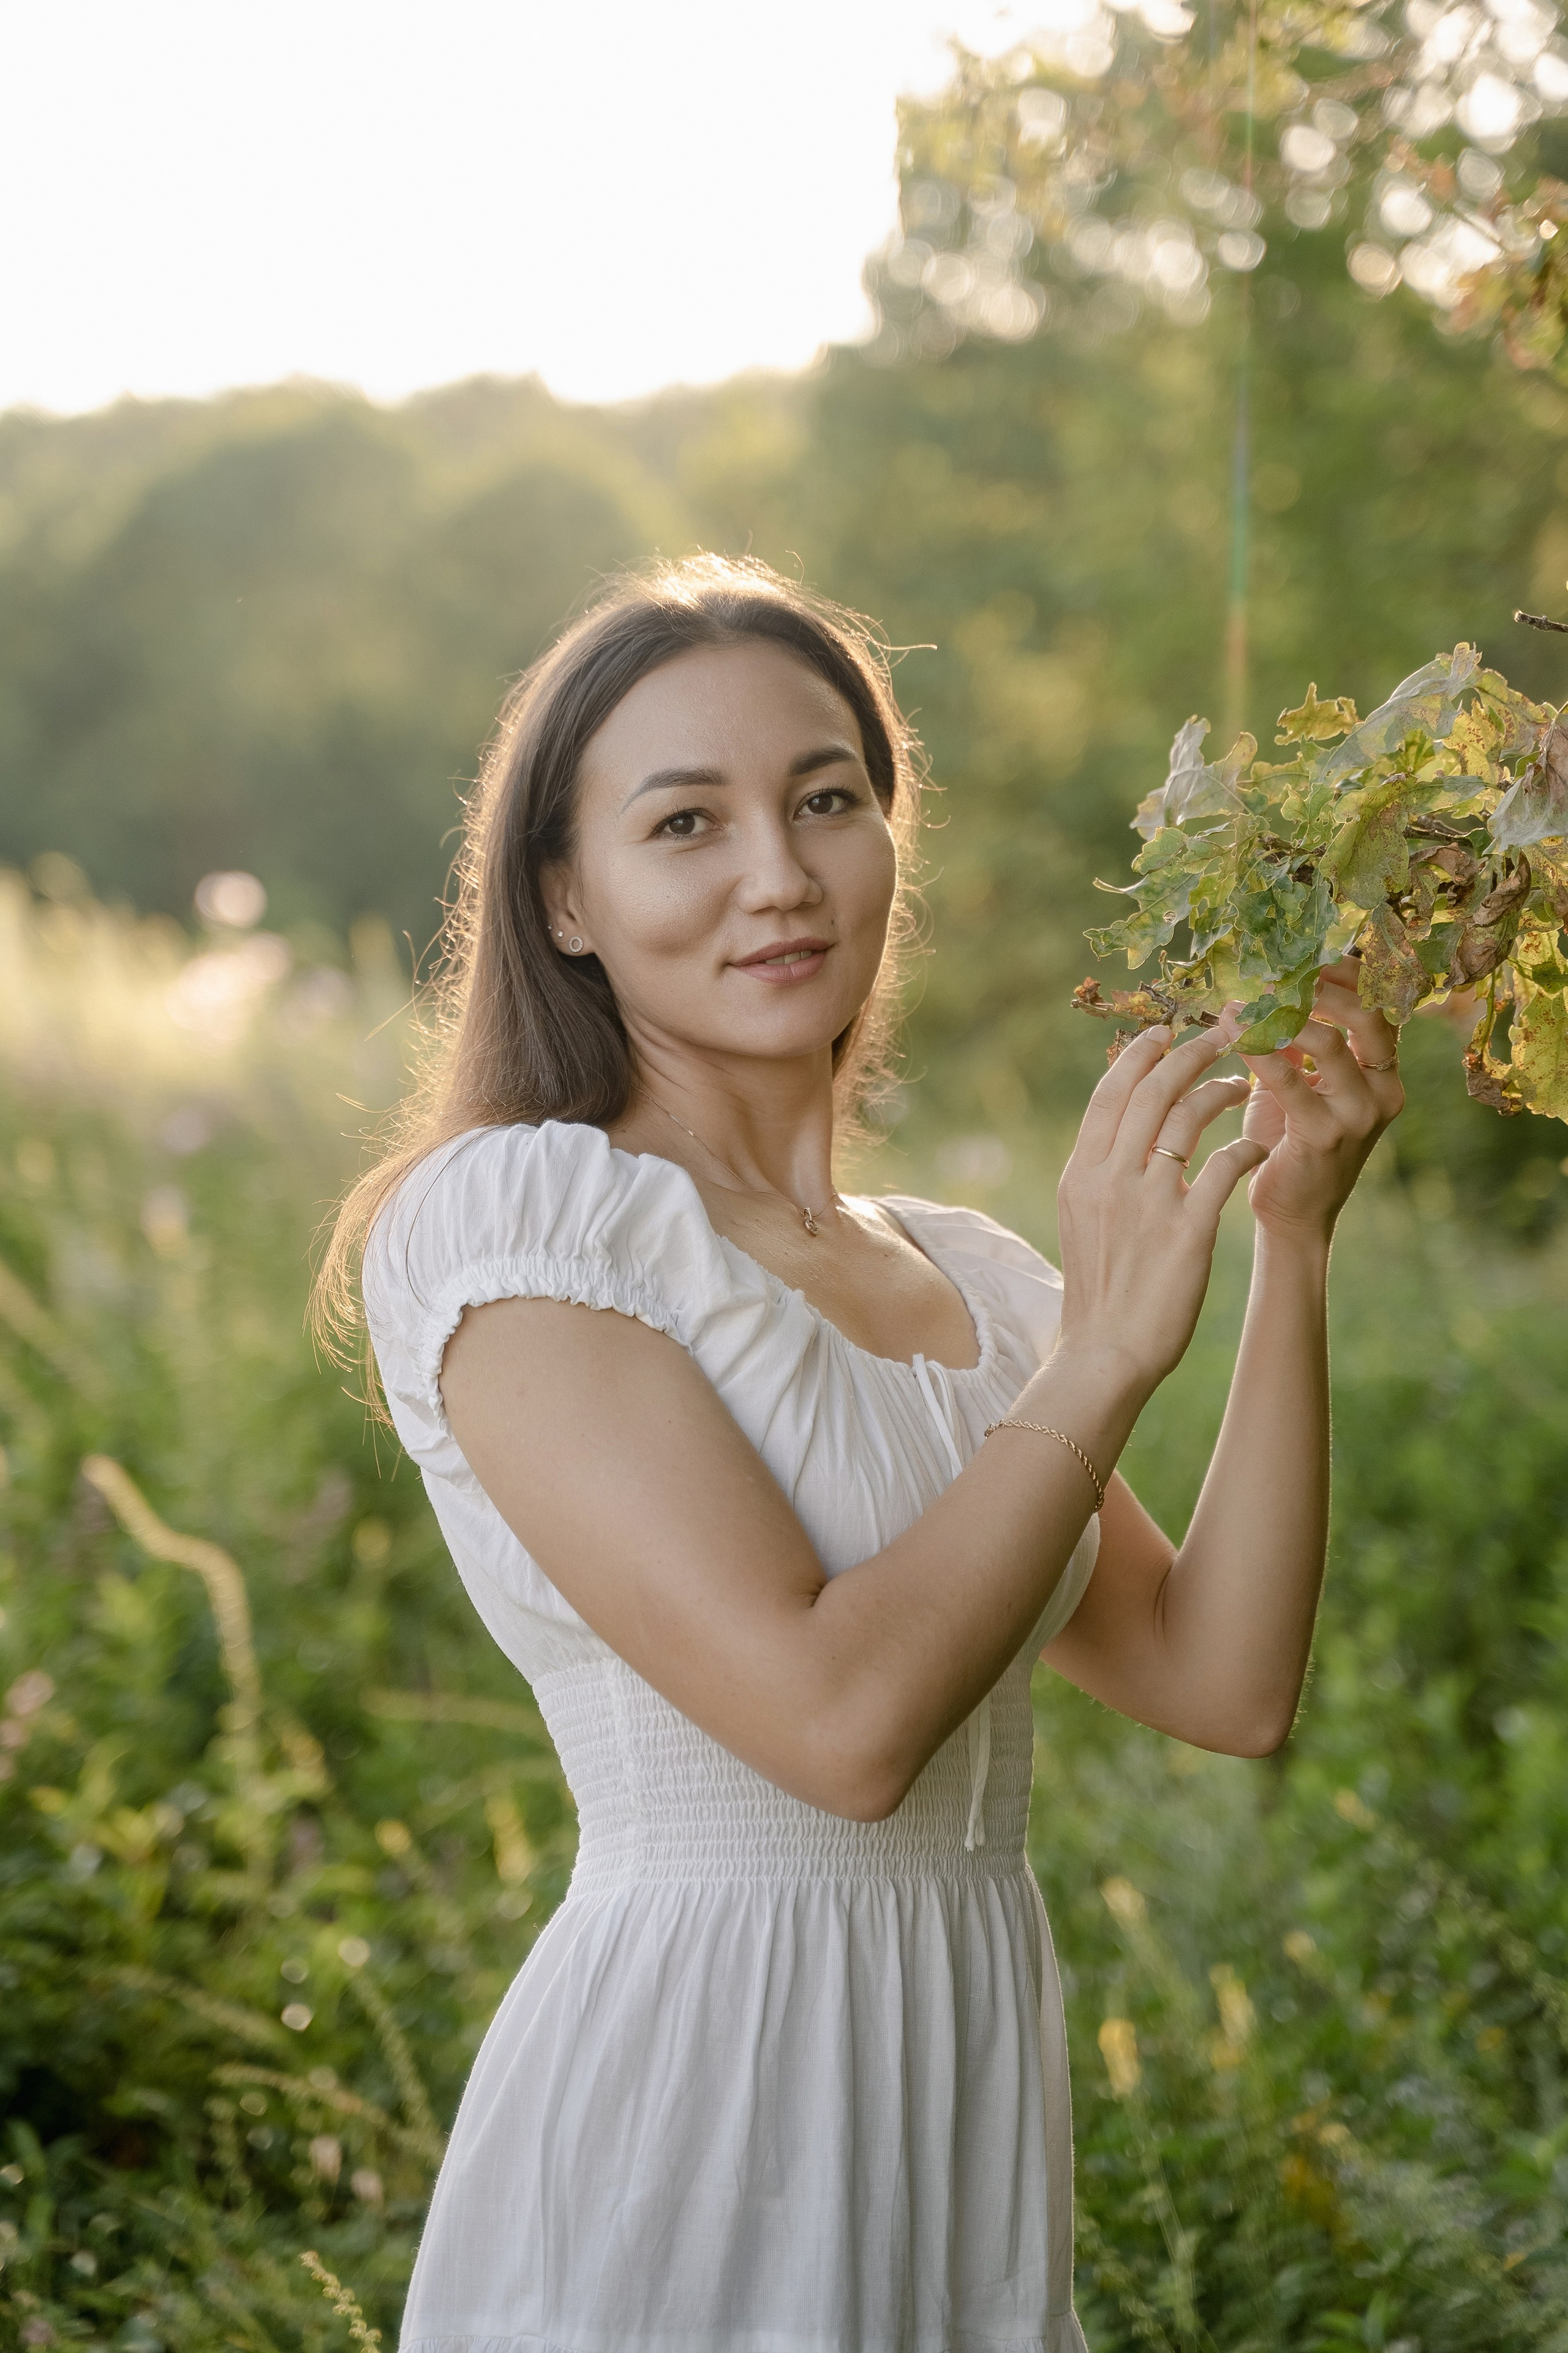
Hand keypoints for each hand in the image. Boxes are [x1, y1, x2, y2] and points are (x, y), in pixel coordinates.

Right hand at [1057, 1012, 1266, 1394]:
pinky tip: (1258, 1145)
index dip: (1138, 1054)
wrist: (1105, 1352)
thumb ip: (1100, 1173)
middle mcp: (1109, 1178)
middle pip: (1152, 1091)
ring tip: (1243, 1086)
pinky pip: (1224, 1167)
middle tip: (1220, 1035)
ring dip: (1221, 1091)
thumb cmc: (1099, 1291)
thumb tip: (1123, 1132)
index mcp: (1081, 1173)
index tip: (1165, 1033)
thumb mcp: (1082, 1220)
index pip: (1108, 1093)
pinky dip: (1245, 1147)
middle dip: (1190, 1053)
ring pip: (1189, 1118)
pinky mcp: (1187, 1230)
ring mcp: (1147, 1202)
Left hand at [1240, 959, 1403, 1244]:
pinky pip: (1290, 1081)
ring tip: (1244, 1001)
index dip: (1348, 976)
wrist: (1292, 1212)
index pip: (1379, 1009)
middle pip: (1368, 1016)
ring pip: (1330, 1044)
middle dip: (1323, 987)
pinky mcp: (1324, 1137)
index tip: (1308, 955)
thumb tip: (1273, 986)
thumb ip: (1298, 1042)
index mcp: (1383, 1075)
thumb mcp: (1302, 1084)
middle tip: (1280, 972)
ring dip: (1282, 1015)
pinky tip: (1233, 1034)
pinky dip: (1259, 1052)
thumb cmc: (1291, 1142)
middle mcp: (1382, 1092)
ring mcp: (1358, 1116)